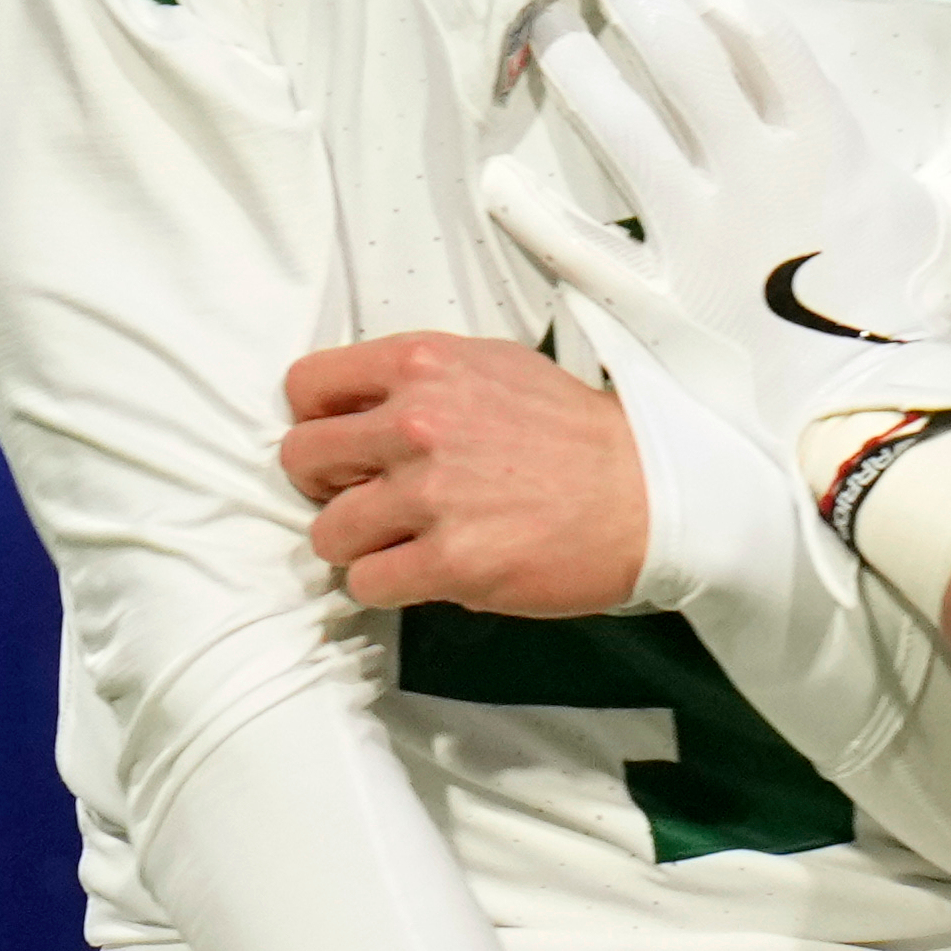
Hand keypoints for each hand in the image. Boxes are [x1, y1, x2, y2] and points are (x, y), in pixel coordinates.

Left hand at [281, 332, 647, 613]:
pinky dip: (386, 585)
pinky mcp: (451, 561)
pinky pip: (367, 583)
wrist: (648, 491)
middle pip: (302, 459)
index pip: (308, 385)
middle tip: (366, 498)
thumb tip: (363, 405)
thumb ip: (424, 380)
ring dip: (358, 545)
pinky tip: (422, 572)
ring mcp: (431, 494)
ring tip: (400, 543)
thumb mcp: (495, 367)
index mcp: (423, 365)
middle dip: (327, 486)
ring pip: (327, 533)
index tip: (341, 445)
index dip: (317, 420)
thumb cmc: (577, 434)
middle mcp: (417, 423)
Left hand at [485, 0, 950, 477]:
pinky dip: (535, 214)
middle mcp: (755, 178)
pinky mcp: (658, 300)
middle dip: (641, 5)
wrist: (876, 415)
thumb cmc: (918, 308)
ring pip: (626, 136)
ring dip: (583, 78)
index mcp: (826, 148)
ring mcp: (699, 238)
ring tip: (553, 35)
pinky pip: (584, 249)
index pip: (762, 42)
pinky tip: (496, 176)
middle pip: (685, 66)